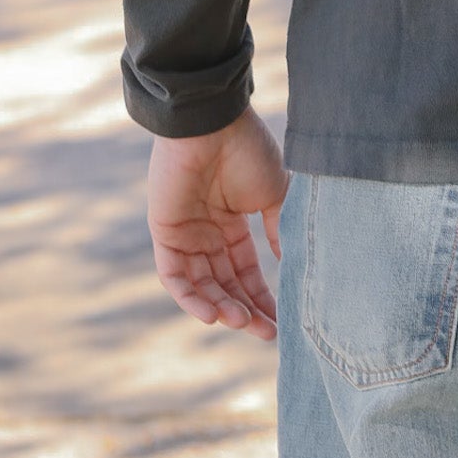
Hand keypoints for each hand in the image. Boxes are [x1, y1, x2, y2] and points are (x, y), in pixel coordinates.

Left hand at [146, 105, 288, 340]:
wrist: (214, 123)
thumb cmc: (247, 151)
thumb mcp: (274, 194)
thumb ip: (279, 231)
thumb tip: (292, 266)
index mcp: (233, 222)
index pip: (247, 270)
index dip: (262, 297)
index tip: (281, 322)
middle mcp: (208, 233)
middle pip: (226, 284)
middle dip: (246, 310)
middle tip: (266, 334)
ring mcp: (185, 234)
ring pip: (202, 285)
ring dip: (222, 307)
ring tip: (243, 324)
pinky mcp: (165, 233)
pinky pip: (175, 276)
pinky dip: (191, 298)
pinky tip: (213, 314)